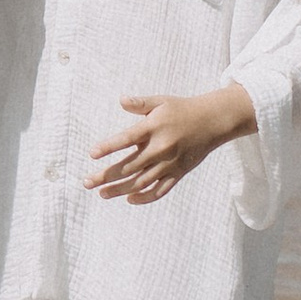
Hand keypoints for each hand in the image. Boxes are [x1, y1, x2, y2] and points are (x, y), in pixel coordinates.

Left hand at [87, 85, 253, 204]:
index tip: (92, 153)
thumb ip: (140, 103)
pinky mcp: (178, 173)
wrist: (213, 122)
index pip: (126, 139)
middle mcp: (161, 148)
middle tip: (87, 182)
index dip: (108, 146)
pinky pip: (160, 190)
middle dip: (106, 176)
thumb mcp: (161, 102)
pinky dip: (145, 197)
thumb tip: (121, 100)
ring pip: (141, 182)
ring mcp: (170, 163)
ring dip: (120, 189)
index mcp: (154, 128)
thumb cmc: (182, 109)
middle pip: (129, 166)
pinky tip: (130, 199)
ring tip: (102, 193)